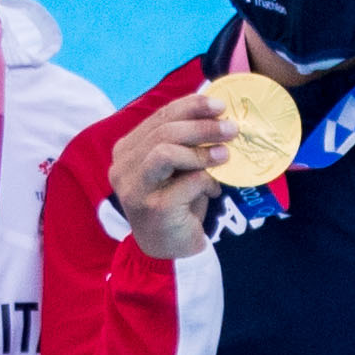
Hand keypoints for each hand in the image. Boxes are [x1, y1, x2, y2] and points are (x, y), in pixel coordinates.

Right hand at [111, 89, 238, 260]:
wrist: (170, 249)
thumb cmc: (176, 203)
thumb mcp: (178, 167)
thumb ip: (185, 142)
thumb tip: (215, 111)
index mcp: (127, 151)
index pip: (159, 118)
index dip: (190, 107)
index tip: (219, 105)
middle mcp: (123, 168)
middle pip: (163, 132)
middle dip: (202, 127)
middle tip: (231, 129)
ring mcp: (135, 188)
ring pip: (165, 151)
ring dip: (201, 151)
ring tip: (225, 155)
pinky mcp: (152, 207)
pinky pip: (185, 182)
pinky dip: (205, 181)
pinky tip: (213, 190)